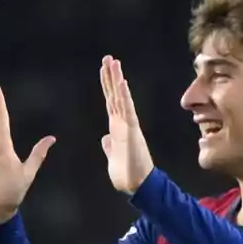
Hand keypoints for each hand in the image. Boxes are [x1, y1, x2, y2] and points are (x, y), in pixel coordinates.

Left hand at [100, 56, 154, 194]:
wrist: (137, 185)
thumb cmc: (126, 174)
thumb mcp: (112, 157)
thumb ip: (110, 147)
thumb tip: (105, 138)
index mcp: (117, 128)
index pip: (111, 102)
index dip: (108, 86)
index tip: (105, 71)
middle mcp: (123, 122)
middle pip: (116, 95)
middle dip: (111, 76)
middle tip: (108, 58)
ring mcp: (128, 124)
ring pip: (121, 97)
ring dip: (117, 79)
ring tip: (113, 61)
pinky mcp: (131, 129)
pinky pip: (127, 108)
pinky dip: (124, 94)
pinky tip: (121, 80)